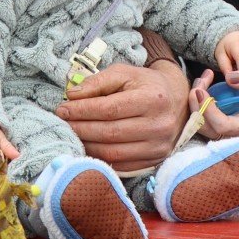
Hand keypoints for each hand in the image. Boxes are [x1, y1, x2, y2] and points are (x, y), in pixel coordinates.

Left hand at [56, 60, 188, 171]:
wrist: (176, 101)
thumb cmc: (145, 85)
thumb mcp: (125, 73)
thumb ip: (98, 81)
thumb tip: (72, 95)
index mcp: (153, 98)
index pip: (110, 109)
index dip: (83, 110)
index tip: (62, 109)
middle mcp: (159, 125)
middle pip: (110, 132)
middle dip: (81, 129)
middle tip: (62, 124)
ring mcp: (158, 146)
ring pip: (114, 152)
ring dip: (87, 145)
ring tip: (72, 135)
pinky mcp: (155, 160)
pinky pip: (121, 165)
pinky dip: (100, 158)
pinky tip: (88, 147)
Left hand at [197, 68, 238, 138]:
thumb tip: (230, 78)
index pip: (222, 125)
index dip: (209, 110)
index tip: (201, 91)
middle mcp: (228, 135)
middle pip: (204, 125)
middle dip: (197, 102)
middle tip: (201, 80)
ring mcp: (216, 132)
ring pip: (197, 122)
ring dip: (194, 100)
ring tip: (202, 80)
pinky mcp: (208, 126)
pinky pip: (196, 117)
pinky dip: (195, 101)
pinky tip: (202, 85)